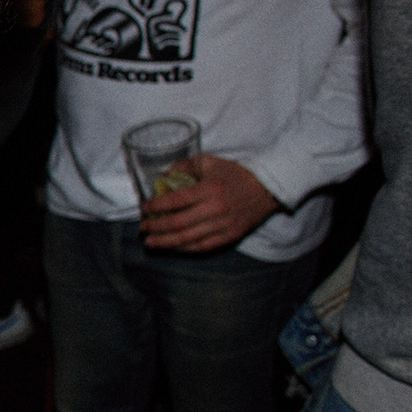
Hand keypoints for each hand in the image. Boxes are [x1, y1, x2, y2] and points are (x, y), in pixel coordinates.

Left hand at [138, 154, 277, 251]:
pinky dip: (184, 249)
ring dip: (165, 242)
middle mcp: (215, 209)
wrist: (269, 188)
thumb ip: (185, 167)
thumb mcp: (209, 162)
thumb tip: (163, 177)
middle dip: (156, 226)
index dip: (156, 206)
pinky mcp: (230, 236)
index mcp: (209, 189)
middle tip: (143, 227)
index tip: (144, 208)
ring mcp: (223, 225)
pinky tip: (172, 247)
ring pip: (188, 239)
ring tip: (150, 242)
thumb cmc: (235, 174)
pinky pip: (202, 247)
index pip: (176, 200)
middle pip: (178, 223)